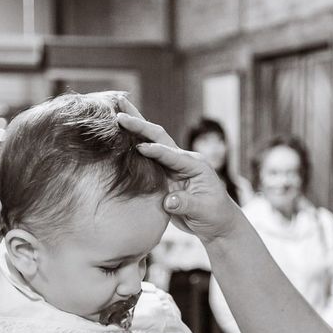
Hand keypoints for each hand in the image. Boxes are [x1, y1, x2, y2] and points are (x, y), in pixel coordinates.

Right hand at [115, 97, 242, 243]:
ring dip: (133, 127)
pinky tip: (118, 134)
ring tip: (116, 109)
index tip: (139, 148)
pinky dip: (131, 144)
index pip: (171, 155)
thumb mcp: (204, 210)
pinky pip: (144, 157)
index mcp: (194, 164)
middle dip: (139, 123)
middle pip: (158, 136)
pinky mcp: (163, 175)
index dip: (155, 151)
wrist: (217, 224)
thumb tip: (167, 201)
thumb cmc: (215, 215)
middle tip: (119, 108)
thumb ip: (186, 204)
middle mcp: (181, 160)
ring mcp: (171, 166)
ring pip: (149, 142)